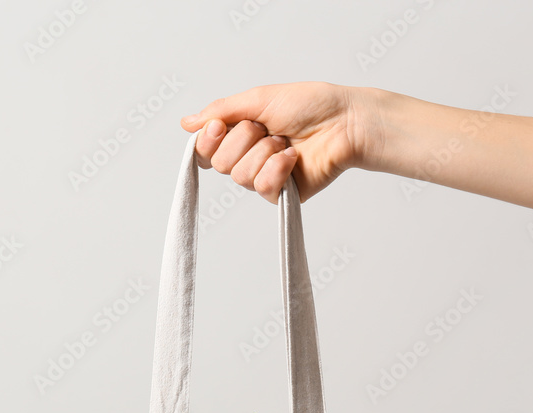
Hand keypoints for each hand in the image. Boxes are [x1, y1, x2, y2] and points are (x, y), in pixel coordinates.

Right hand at [180, 82, 377, 203]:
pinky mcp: (282, 194)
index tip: (219, 126)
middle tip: (267, 128)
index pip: (205, 149)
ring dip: (264, 152)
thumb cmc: (311, 105)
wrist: (345, 122)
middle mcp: (249, 157)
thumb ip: (220, 111)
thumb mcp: (258, 99)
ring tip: (286, 142)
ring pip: (240, 176)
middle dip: (242, 140)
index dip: (207, 140)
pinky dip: (277, 169)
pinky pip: (262, 187)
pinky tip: (293, 158)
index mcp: (240, 134)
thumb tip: (187, 123)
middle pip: (219, 163)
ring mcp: (265, 177)